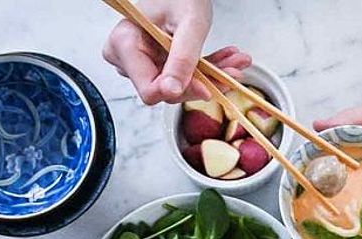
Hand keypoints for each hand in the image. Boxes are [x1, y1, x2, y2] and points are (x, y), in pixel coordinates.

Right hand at [103, 0, 250, 104]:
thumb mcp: (189, 23)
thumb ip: (182, 57)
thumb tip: (172, 91)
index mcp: (124, 44)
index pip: (149, 89)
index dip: (178, 91)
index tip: (205, 88)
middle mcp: (129, 59)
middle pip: (167, 91)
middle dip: (203, 82)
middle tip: (232, 72)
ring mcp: (143, 65)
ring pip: (180, 86)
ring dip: (211, 76)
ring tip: (236, 64)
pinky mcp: (157, 67)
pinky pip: (184, 78)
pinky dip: (208, 71)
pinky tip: (228, 62)